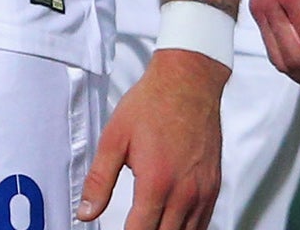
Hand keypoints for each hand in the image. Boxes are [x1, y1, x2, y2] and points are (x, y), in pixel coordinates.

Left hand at [77, 48, 226, 228]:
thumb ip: (99, 181)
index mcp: (157, 183)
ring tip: (147, 224)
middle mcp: (185, 193)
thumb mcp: (114, 139)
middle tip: (130, 226)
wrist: (187, 84)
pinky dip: (186, 229)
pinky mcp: (213, 188)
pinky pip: (202, 223)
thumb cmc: (152, 105)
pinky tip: (170, 224)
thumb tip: (86, 212)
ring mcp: (203, 193)